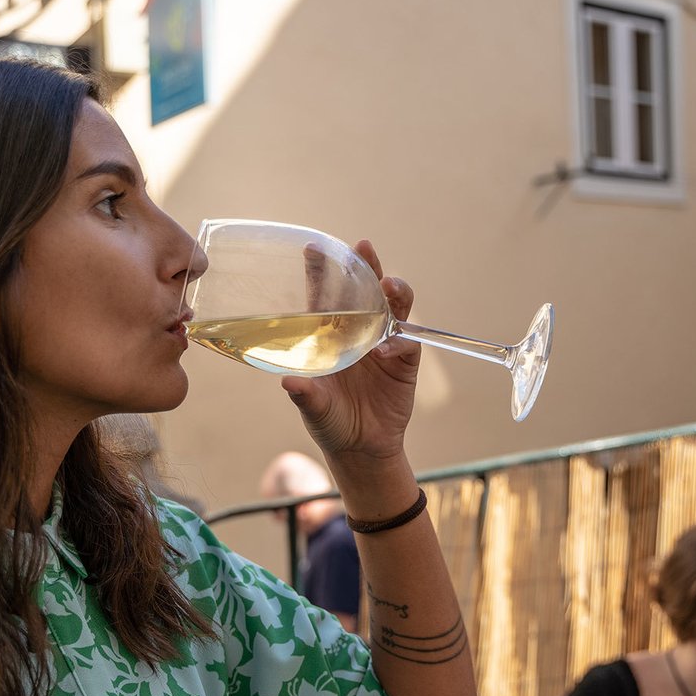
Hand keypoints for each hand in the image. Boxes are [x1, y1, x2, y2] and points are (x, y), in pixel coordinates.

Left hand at [280, 239, 419, 461]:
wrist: (361, 448)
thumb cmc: (329, 422)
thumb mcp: (314, 408)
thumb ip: (305, 395)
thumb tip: (288, 383)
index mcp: (330, 334)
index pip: (325, 296)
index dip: (321, 272)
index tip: (313, 248)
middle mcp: (358, 332)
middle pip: (365, 290)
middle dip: (366, 266)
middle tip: (364, 247)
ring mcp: (384, 344)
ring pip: (393, 307)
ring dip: (394, 293)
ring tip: (389, 286)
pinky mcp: (405, 362)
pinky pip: (407, 343)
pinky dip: (400, 342)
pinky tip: (388, 348)